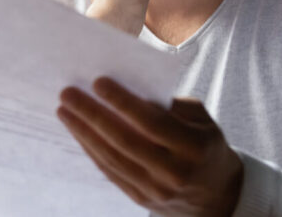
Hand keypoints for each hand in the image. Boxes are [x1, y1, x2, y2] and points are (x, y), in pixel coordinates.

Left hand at [57, 77, 242, 216]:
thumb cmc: (205, 144)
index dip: (123, 102)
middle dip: (92, 115)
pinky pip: (110, 172)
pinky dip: (91, 150)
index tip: (98, 82)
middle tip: (68, 93)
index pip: (152, 123)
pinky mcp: (141, 199)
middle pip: (125, 140)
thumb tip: (128, 89)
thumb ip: (170, 105)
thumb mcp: (201, 120)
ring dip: (83, 132)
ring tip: (64, 110)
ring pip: (112, 158)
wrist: (216, 196)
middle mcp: (174, 172)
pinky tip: (78, 132)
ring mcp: (156, 190)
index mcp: (194, 147)